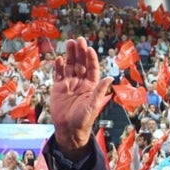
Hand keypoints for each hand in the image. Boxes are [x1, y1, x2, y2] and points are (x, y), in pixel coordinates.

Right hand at [50, 37, 113, 155]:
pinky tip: (60, 58)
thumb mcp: (93, 105)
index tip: (89, 49)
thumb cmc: (83, 119)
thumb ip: (99, 91)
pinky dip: (59, 66)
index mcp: (91, 86)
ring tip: (70, 43)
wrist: (68, 129)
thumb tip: (110, 78)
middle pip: (80, 64)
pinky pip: (59, 74)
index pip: (92, 69)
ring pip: (70, 66)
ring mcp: (69, 84)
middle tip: (79, 40)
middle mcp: (81, 82)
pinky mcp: (59, 88)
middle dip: (80, 52)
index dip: (91, 59)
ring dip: (70, 55)